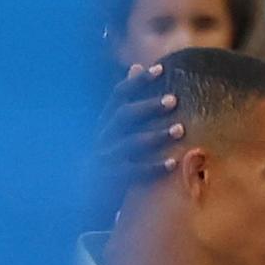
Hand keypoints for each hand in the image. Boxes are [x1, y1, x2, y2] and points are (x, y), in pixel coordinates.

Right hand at [94, 63, 186, 187]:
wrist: (84, 198)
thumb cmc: (110, 158)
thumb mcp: (113, 129)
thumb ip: (127, 102)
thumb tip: (137, 66)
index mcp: (105, 123)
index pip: (119, 96)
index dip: (138, 82)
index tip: (160, 68)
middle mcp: (103, 138)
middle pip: (124, 116)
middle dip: (148, 106)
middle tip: (174, 100)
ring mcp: (105, 159)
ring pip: (131, 143)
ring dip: (156, 135)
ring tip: (180, 129)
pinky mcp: (110, 181)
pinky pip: (133, 172)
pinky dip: (154, 167)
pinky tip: (173, 163)